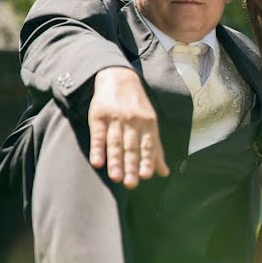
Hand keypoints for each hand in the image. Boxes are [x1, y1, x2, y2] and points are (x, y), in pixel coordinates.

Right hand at [89, 67, 168, 188]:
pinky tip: (97, 163)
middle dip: (131, 166)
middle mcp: (133, 121)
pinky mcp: (98, 115)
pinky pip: (98, 134)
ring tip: (115, 178)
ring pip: (115, 143)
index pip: (148, 145)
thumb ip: (155, 149)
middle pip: (131, 147)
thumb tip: (164, 173)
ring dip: (115, 161)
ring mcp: (115, 118)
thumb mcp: (150, 124)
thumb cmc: (137, 107)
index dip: (147, 161)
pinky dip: (97, 149)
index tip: (147, 176)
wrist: (119, 78)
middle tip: (131, 184)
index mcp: (148, 124)